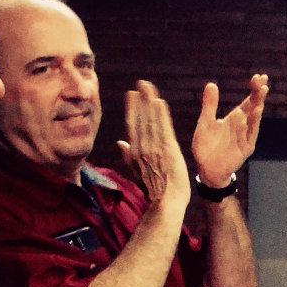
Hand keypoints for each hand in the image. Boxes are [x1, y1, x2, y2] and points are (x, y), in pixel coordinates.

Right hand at [115, 80, 191, 211]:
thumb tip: (119, 142)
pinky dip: (160, 115)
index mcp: (135, 152)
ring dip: (149, 102)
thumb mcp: (137, 173)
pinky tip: (158, 101)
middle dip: (139, 100)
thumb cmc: (155, 191)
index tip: (132, 95)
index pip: (133, 126)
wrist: (166, 203)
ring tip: (148, 86)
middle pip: (139, 119)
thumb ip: (128, 156)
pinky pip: (163, 128)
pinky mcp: (167, 150)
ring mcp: (154, 148)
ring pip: (150, 121)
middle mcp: (142, 147)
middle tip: (140, 84)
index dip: (132, 109)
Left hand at [190, 75, 268, 187]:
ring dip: (258, 104)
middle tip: (262, 79)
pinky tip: (256, 110)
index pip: (247, 101)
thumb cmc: (206, 147)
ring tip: (262, 90)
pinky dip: (254, 121)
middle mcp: (243, 126)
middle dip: (258, 93)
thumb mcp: (205, 122)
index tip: (259, 76)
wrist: (206, 170)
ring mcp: (246, 136)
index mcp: (235, 119)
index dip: (253, 89)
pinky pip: (251, 133)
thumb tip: (211, 84)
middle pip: (254, 106)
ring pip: (255, 117)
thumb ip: (209, 105)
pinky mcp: (246, 147)